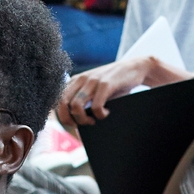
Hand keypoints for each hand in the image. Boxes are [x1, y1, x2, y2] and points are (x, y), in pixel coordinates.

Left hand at [58, 56, 189, 128]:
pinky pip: (95, 106)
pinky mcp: (106, 84)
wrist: (135, 68)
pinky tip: (107, 113)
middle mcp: (81, 79)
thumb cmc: (115, 84)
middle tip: (82, 126)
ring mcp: (93, 81)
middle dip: (70, 120)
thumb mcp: (95, 89)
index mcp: (75, 80)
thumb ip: (83, 100)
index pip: (58, 100)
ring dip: (84, 120)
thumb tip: (74, 124)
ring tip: (94, 121)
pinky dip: (100, 115)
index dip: (62, 116)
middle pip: (63, 104)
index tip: (72, 125)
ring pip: (76, 107)